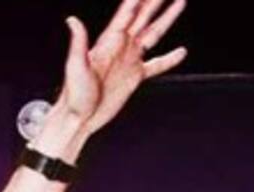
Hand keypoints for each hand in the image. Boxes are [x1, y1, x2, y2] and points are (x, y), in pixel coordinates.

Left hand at [58, 0, 187, 136]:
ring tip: (179, 2)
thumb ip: (78, 42)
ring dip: (166, 18)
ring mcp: (129, 60)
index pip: (127, 14)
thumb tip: (72, 20)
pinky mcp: (134, 76)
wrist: (79, 117)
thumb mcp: (75, 66)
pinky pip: (156, 65)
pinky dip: (169, 59)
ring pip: (153, 34)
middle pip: (142, 17)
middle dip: (155, 1)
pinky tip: (181, 52)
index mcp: (108, 42)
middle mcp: (120, 47)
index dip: (137, 0)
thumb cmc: (74, 94)